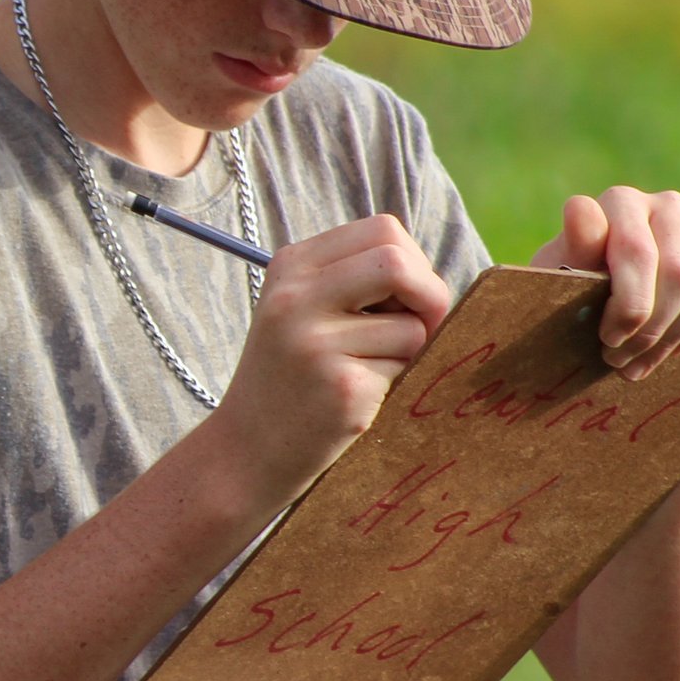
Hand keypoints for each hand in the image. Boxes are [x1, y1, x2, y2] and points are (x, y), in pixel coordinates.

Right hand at [211, 214, 452, 498]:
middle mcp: (295, 297)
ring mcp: (314, 341)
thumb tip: (432, 278)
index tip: (406, 300)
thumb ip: (357, 281)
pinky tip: (357, 398)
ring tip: (369, 372)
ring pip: (412, 324)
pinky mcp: (340, 386)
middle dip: (429, 295)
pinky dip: (395, 382)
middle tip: (420, 330)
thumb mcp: (305, 310)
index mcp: (291, 266)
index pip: (383, 230)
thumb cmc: (294, 377)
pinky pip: (404, 366)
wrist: (247, 450)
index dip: (413, 263)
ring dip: (409, 351)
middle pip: (397, 261)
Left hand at [530, 188, 679, 380]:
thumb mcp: (562, 269)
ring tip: (640, 361)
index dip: (627, 306)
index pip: (639, 253)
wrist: (603, 290)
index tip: (608, 340)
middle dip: (649, 331)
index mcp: (623, 201)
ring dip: (674, 338)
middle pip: (677, 277)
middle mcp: (669, 204)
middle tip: (620, 360)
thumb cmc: (576, 280)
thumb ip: (575, 243)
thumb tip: (581, 208)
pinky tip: (677, 346)